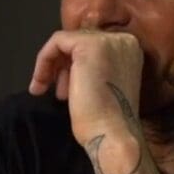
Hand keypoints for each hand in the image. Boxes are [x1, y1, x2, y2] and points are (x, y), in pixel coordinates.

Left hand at [29, 30, 143, 145]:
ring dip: (52, 65)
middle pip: (79, 41)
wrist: (111, 133)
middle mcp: (124, 40)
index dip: (73, 64)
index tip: (65, 87)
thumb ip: (95, 66)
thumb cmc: (108, 118)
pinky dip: (44, 60)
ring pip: (66, 40)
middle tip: (58, 92)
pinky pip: (57, 41)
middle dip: (62, 65)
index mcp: (132, 50)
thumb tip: (71, 60)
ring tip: (50, 91)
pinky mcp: (89, 45)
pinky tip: (42, 83)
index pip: (92, 44)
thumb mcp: (104, 84)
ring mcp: (108, 40)